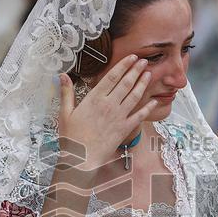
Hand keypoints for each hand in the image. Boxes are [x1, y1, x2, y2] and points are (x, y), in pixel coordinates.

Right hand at [57, 54, 157, 171]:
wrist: (81, 159)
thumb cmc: (71, 137)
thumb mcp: (65, 113)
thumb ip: (66, 93)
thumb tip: (62, 75)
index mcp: (94, 99)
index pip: (112, 77)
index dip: (124, 65)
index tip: (132, 57)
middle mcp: (109, 105)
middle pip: (126, 83)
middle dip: (136, 70)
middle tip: (144, 61)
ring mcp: (119, 117)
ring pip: (134, 96)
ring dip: (143, 84)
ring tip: (149, 74)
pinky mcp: (125, 129)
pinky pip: (139, 116)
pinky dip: (148, 108)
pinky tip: (154, 101)